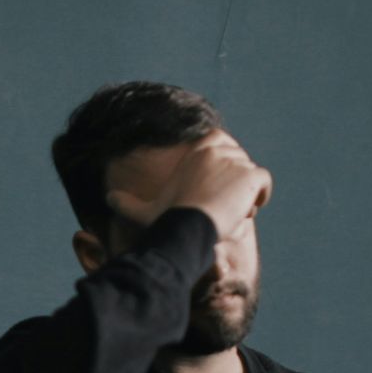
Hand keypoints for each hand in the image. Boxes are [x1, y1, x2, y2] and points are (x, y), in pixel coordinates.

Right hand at [105, 130, 272, 241]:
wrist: (187, 226)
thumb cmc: (166, 219)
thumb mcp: (144, 210)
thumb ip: (126, 203)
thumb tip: (107, 198)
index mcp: (198, 149)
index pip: (221, 145)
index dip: (221, 167)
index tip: (214, 189)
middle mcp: (218, 148)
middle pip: (238, 162)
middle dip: (234, 182)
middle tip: (221, 207)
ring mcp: (236, 160)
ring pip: (250, 175)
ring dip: (244, 194)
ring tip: (230, 213)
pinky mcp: (251, 175)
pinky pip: (264, 183)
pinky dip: (260, 196)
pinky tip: (246, 211)